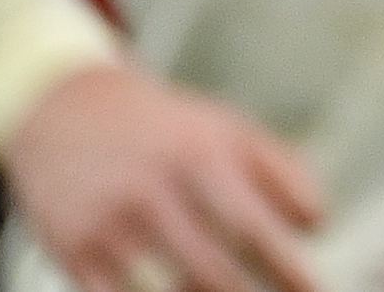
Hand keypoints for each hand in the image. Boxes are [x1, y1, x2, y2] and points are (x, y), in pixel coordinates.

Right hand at [5, 64, 322, 291]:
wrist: (66, 109)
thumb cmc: (169, 131)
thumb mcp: (228, 131)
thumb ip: (281, 172)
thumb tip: (317, 224)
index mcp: (200, 158)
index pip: (251, 226)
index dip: (284, 268)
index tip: (313, 290)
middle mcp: (153, 192)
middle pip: (208, 270)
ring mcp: (109, 225)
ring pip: (164, 291)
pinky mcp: (73, 251)